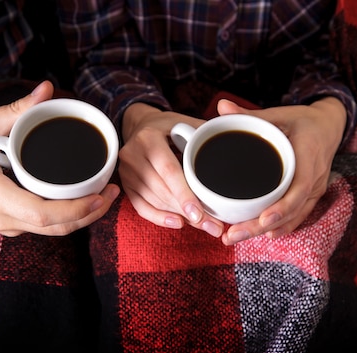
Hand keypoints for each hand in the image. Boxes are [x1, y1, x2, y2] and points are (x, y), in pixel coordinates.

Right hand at [0, 80, 119, 235]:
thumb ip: (14, 109)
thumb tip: (45, 90)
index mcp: (1, 201)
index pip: (47, 215)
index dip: (79, 209)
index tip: (102, 194)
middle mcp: (8, 221)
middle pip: (60, 229)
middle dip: (92, 213)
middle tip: (114, 192)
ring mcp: (9, 228)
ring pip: (54, 232)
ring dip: (82, 218)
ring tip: (103, 197)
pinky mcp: (10, 227)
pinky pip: (44, 229)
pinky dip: (66, 219)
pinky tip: (78, 201)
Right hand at [119, 103, 223, 237]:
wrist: (139, 126)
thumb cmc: (167, 127)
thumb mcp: (185, 123)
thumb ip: (204, 135)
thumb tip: (231, 145)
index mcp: (149, 139)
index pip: (168, 171)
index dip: (184, 194)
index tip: (200, 214)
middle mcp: (133, 156)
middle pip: (162, 190)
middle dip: (188, 211)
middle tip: (213, 226)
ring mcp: (126, 172)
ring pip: (154, 201)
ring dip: (179, 216)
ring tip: (203, 225)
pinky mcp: (125, 185)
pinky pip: (142, 207)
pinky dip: (160, 218)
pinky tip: (178, 223)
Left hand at [216, 97, 345, 244]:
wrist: (329, 126)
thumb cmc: (301, 120)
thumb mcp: (278, 114)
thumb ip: (249, 114)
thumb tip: (221, 107)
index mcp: (308, 154)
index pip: (300, 187)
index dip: (283, 206)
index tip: (264, 219)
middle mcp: (315, 176)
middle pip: (292, 210)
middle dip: (261, 226)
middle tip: (232, 235)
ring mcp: (315, 188)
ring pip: (293, 217)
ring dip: (265, 231)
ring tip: (235, 238)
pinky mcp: (311, 196)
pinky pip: (298, 216)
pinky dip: (281, 227)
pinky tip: (262, 235)